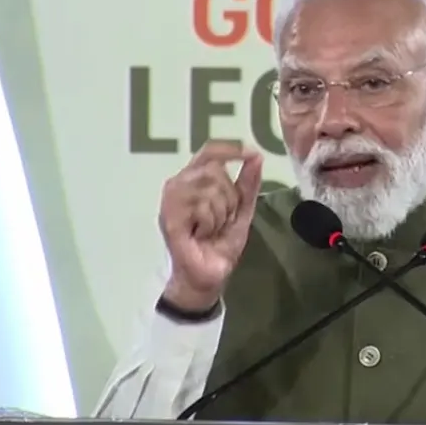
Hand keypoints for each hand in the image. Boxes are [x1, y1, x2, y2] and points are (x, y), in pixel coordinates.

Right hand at [158, 140, 263, 310]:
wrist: (209, 275)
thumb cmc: (220, 243)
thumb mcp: (242, 211)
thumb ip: (248, 184)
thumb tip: (256, 155)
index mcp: (195, 179)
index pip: (209, 152)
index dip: (230, 149)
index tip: (250, 153)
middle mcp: (179, 184)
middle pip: (214, 169)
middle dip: (228, 197)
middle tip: (222, 219)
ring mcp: (171, 200)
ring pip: (209, 187)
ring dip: (219, 212)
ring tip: (211, 229)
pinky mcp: (169, 217)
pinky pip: (200, 206)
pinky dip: (209, 222)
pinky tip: (201, 235)